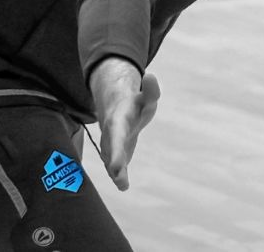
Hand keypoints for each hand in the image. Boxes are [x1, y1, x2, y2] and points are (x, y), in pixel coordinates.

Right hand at [88, 56, 160, 190]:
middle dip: (114, 163)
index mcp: (118, 121)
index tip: (117, 164)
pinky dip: (118, 176)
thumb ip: (151, 90)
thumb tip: (151, 76)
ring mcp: (111, 146)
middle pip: (112, 150)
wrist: (118, 109)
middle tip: (118, 176)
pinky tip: (123, 186)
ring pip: (111, 161)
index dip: (116, 149)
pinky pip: (115, 166)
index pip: (117, 135)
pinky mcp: (116, 154)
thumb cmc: (135, 104)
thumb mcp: (146, 96)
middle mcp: (111, 136)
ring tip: (122, 184)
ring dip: (116, 173)